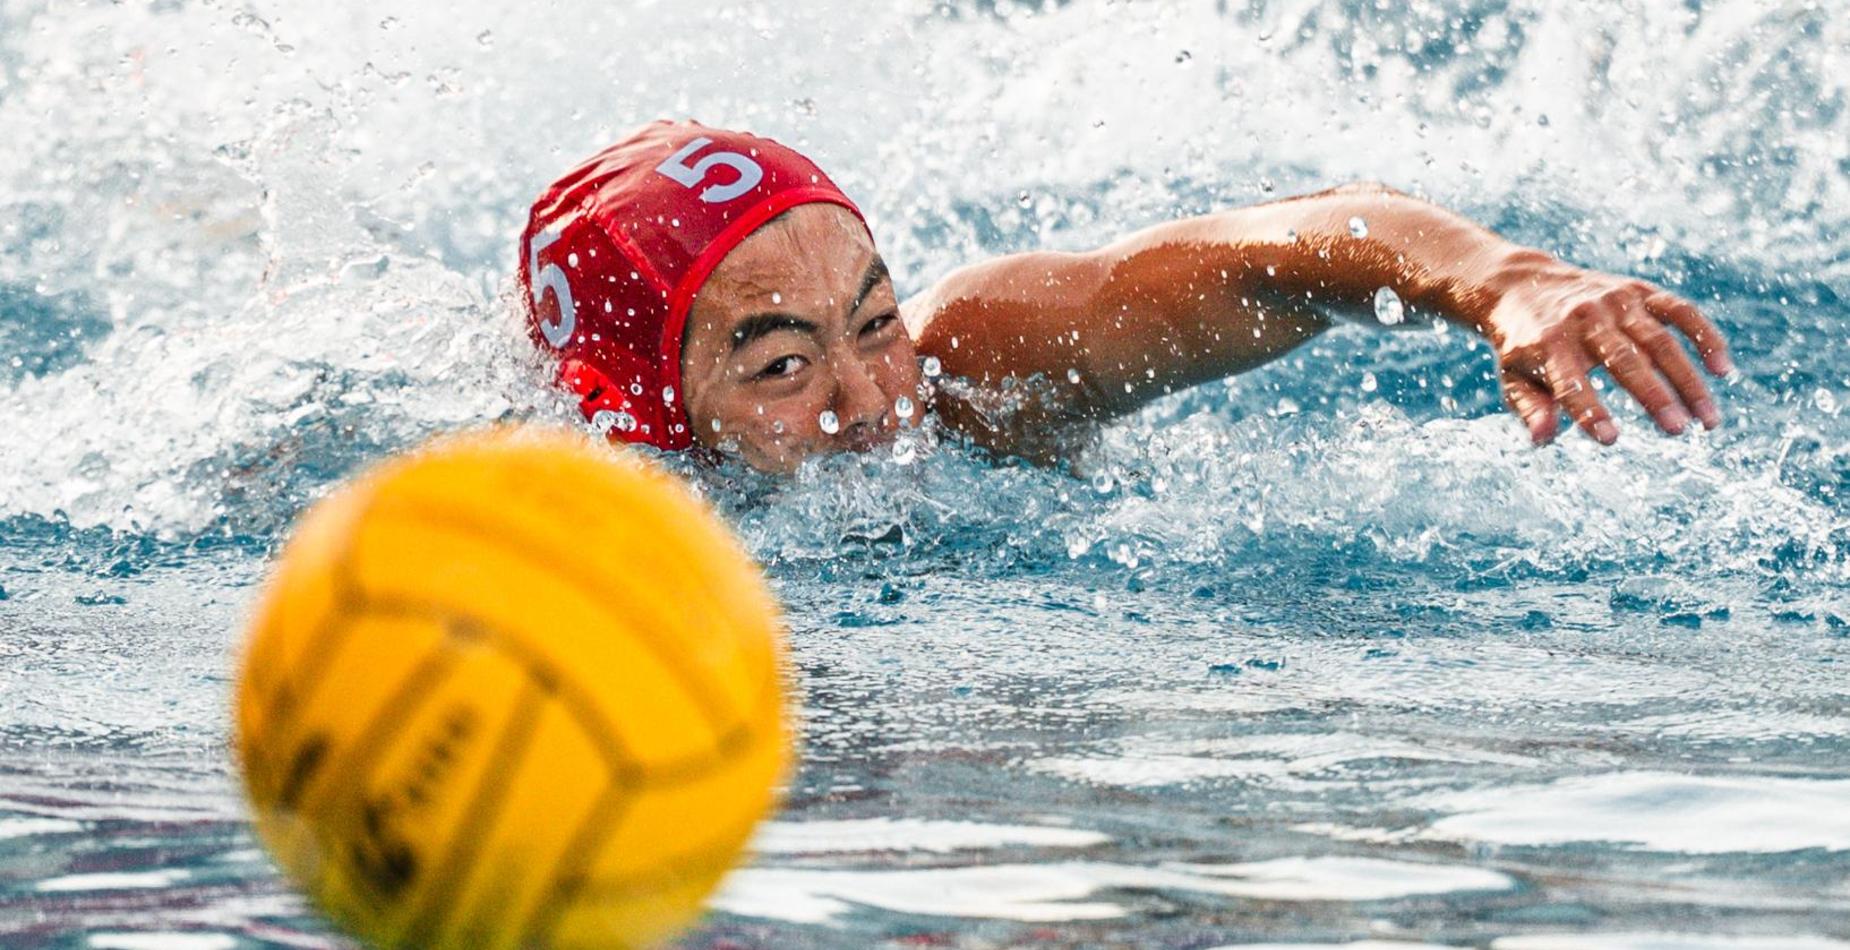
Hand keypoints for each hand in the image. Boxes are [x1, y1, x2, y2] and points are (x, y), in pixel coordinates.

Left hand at [1480, 253, 1733, 444]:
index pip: (1570, 383)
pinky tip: (1723, 370)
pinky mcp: (1639, 291)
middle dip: (1653, 396)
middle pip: (1624, 360)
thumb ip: (1530, 408)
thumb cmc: (1524, 346)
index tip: (1611, 439)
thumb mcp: (1513, 378)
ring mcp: (1615, 302)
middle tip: (1678, 432)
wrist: (1524, 286)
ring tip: (1708, 421)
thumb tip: (1543, 440)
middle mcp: (1584, 320)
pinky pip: (1680, 311)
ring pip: (1660, 341)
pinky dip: (1705, 337)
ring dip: (1687, 381)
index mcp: (1547, 345)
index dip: (1590, 411)